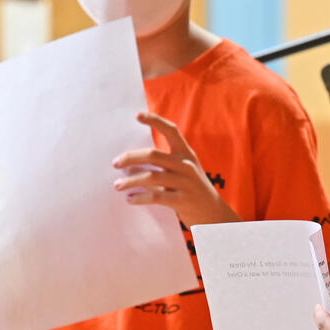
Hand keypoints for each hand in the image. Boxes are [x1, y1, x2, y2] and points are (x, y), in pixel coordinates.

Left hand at [112, 112, 237, 225]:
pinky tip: (130, 199)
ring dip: (130, 181)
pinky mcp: (183, 200)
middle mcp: (186, 165)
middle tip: (115, 163)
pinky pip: (156, 196)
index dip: (155, 121)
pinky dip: (139, 198)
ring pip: (151, 177)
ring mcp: (186, 183)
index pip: (171, 131)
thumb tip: (129, 165)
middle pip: (153, 155)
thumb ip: (162, 165)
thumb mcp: (183, 172)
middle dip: (130, 158)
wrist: (214, 214)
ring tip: (118, 185)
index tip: (137, 115)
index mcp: (186, 154)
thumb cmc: (192, 190)